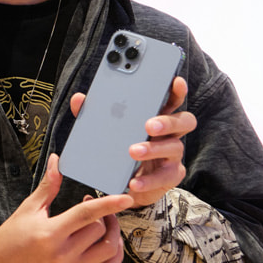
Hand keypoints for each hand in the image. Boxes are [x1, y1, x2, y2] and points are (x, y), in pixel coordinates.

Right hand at [0, 154, 133, 262]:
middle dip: (104, 214)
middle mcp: (63, 254)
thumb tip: (56, 161)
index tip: (126, 197)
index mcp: (50, 233)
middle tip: (94, 204)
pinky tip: (108, 242)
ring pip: (108, 249)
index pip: (86, 215)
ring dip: (112, 233)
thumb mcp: (29, 208)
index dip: (108, 204)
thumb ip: (49, 186)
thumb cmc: (13, 235)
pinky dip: (114, 255)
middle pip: (99, 230)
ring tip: (104, 222)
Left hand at [70, 77, 195, 207]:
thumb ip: (92, 114)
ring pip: (174, 147)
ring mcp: (172, 154)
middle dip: (167, 121)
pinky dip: (148, 180)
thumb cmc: (118, 148)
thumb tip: (79, 99)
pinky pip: (165, 177)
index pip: (171, 99)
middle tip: (148, 125)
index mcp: (156, 115)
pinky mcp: (170, 175)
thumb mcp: (104, 130)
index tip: (175, 81)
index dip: (176, 90)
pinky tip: (134, 181)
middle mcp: (169, 133)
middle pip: (183, 121)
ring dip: (153, 149)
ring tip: (133, 151)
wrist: (123, 181)